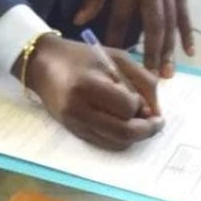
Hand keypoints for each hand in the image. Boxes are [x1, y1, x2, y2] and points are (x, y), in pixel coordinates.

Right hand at [14, 34, 162, 151]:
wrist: (43, 64)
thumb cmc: (82, 57)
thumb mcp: (117, 58)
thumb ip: (143, 80)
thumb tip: (156, 111)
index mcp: (89, 85)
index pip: (127, 107)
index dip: (141, 106)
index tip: (143, 100)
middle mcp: (79, 109)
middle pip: (123, 132)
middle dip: (146, 130)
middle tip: (157, 123)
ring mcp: (74, 123)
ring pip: (115, 142)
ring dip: (134, 136)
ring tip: (140, 121)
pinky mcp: (72, 131)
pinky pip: (104, 143)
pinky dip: (119, 138)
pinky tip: (123, 124)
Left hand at [73, 0, 194, 77]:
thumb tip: (81, 20)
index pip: (121, 17)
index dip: (116, 38)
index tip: (112, 59)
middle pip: (153, 26)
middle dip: (152, 53)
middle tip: (150, 79)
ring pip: (171, 23)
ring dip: (170, 50)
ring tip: (169, 73)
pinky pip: (184, 13)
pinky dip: (187, 32)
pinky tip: (189, 51)